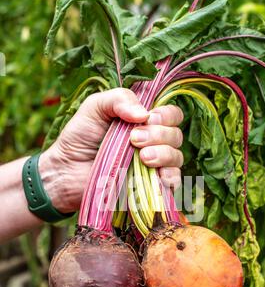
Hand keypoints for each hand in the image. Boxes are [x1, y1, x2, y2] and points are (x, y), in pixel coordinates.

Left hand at [40, 88, 183, 212]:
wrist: (65, 171)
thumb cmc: (79, 137)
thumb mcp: (95, 107)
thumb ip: (118, 99)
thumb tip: (144, 114)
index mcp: (144, 121)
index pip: (171, 115)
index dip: (166, 115)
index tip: (148, 119)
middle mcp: (153, 142)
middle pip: (175, 135)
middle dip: (159, 135)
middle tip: (134, 140)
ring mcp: (153, 166)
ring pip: (176, 157)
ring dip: (164, 154)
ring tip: (142, 158)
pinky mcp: (149, 186)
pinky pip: (172, 182)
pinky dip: (171, 178)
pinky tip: (159, 176)